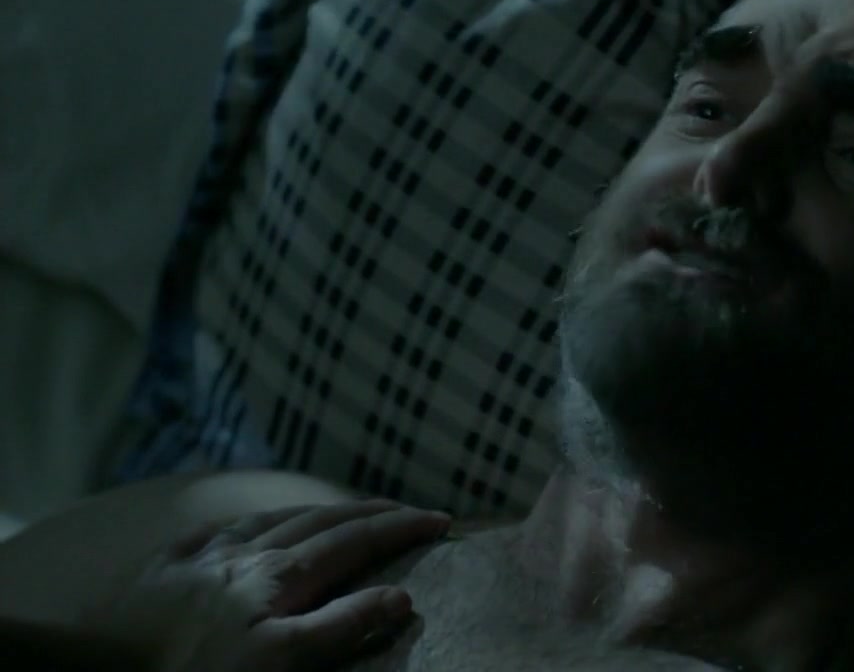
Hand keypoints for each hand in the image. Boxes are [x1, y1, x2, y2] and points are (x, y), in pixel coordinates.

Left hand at [81, 499, 449, 671]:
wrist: (100, 666)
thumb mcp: (279, 662)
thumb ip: (341, 626)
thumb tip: (400, 596)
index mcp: (283, 575)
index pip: (357, 540)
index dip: (401, 528)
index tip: (441, 520)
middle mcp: (251, 552)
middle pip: (323, 519)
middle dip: (372, 511)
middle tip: (408, 509)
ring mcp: (208, 552)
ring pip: (276, 516)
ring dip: (320, 509)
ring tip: (345, 509)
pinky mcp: (169, 562)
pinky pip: (222, 527)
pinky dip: (255, 520)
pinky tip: (253, 523)